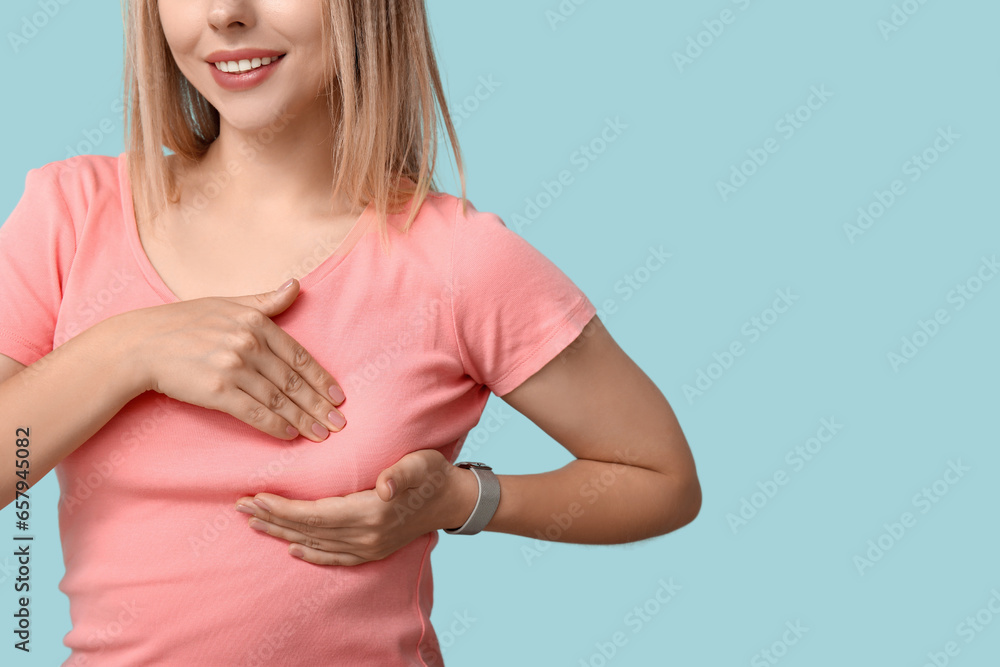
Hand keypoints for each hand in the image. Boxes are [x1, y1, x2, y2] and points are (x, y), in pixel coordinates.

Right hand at [116, 278, 346, 441]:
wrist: (140, 344)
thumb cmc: (184, 322)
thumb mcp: (227, 303)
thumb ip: (265, 301)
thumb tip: (296, 286)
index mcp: (255, 322)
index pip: (299, 356)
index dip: (321, 379)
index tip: (339, 397)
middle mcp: (248, 343)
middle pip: (293, 381)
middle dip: (319, 405)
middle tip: (339, 424)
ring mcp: (233, 367)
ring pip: (278, 400)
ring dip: (303, 420)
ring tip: (321, 434)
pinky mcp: (217, 391)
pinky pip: (255, 412)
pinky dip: (275, 425)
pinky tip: (291, 435)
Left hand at [233, 449, 477, 564]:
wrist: (452, 500)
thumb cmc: (432, 473)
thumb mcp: (420, 463)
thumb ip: (401, 473)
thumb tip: (384, 486)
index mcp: (370, 513)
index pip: (314, 513)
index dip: (283, 507)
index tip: (256, 496)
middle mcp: (366, 536)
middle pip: (308, 530)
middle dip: (271, 518)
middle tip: (240, 507)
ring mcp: (369, 548)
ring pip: (315, 543)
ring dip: (282, 533)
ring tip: (254, 522)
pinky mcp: (373, 552)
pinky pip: (335, 558)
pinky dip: (311, 554)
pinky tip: (292, 547)